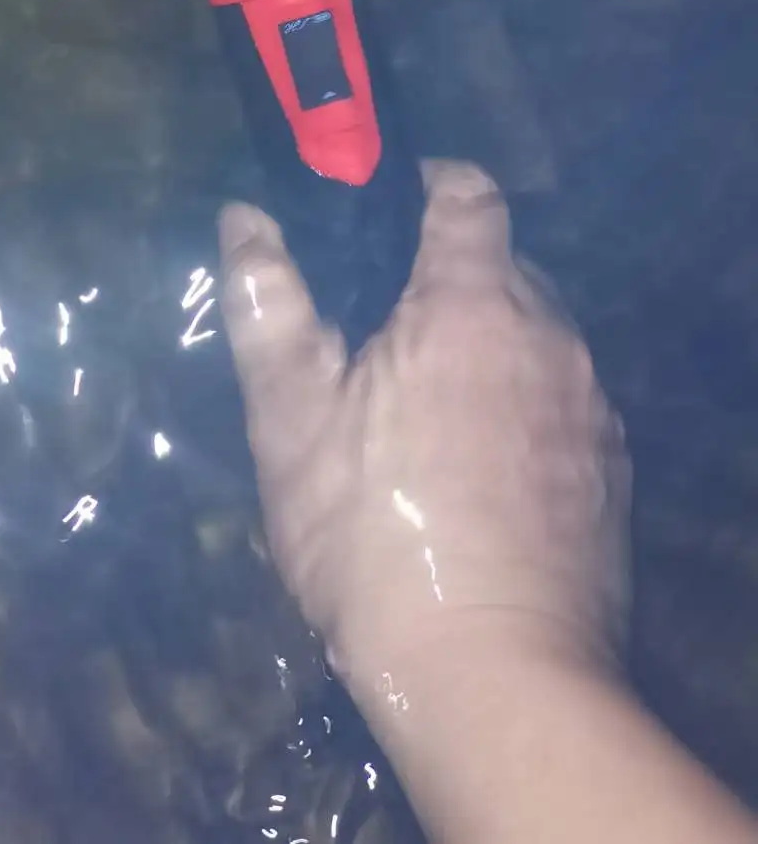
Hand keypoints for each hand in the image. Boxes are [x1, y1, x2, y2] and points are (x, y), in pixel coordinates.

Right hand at [218, 161, 630, 739]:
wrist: (492, 675)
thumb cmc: (373, 535)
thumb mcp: (290, 420)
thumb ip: (266, 305)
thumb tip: (244, 218)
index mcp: (470, 305)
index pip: (468, 195)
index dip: (425, 181)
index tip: (384, 202)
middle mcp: (550, 337)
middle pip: (505, 266)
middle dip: (447, 278)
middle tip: (379, 328)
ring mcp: (592, 407)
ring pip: (536, 338)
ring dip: (487, 346)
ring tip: (424, 408)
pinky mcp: (612, 472)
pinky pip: (561, 402)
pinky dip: (521, 406)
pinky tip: (476, 470)